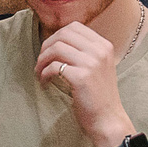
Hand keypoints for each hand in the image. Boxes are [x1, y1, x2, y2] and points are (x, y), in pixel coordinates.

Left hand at [37, 22, 134, 146]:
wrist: (108, 119)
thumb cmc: (98, 95)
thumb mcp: (98, 66)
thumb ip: (84, 52)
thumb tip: (56, 41)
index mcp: (104, 45)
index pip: (74, 27)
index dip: (56, 36)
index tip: (50, 50)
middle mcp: (99, 51)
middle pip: (63, 34)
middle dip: (46, 46)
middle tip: (41, 61)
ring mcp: (91, 63)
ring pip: (56, 48)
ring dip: (42, 60)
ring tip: (40, 73)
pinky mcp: (81, 77)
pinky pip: (53, 67)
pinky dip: (44, 74)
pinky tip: (45, 83)